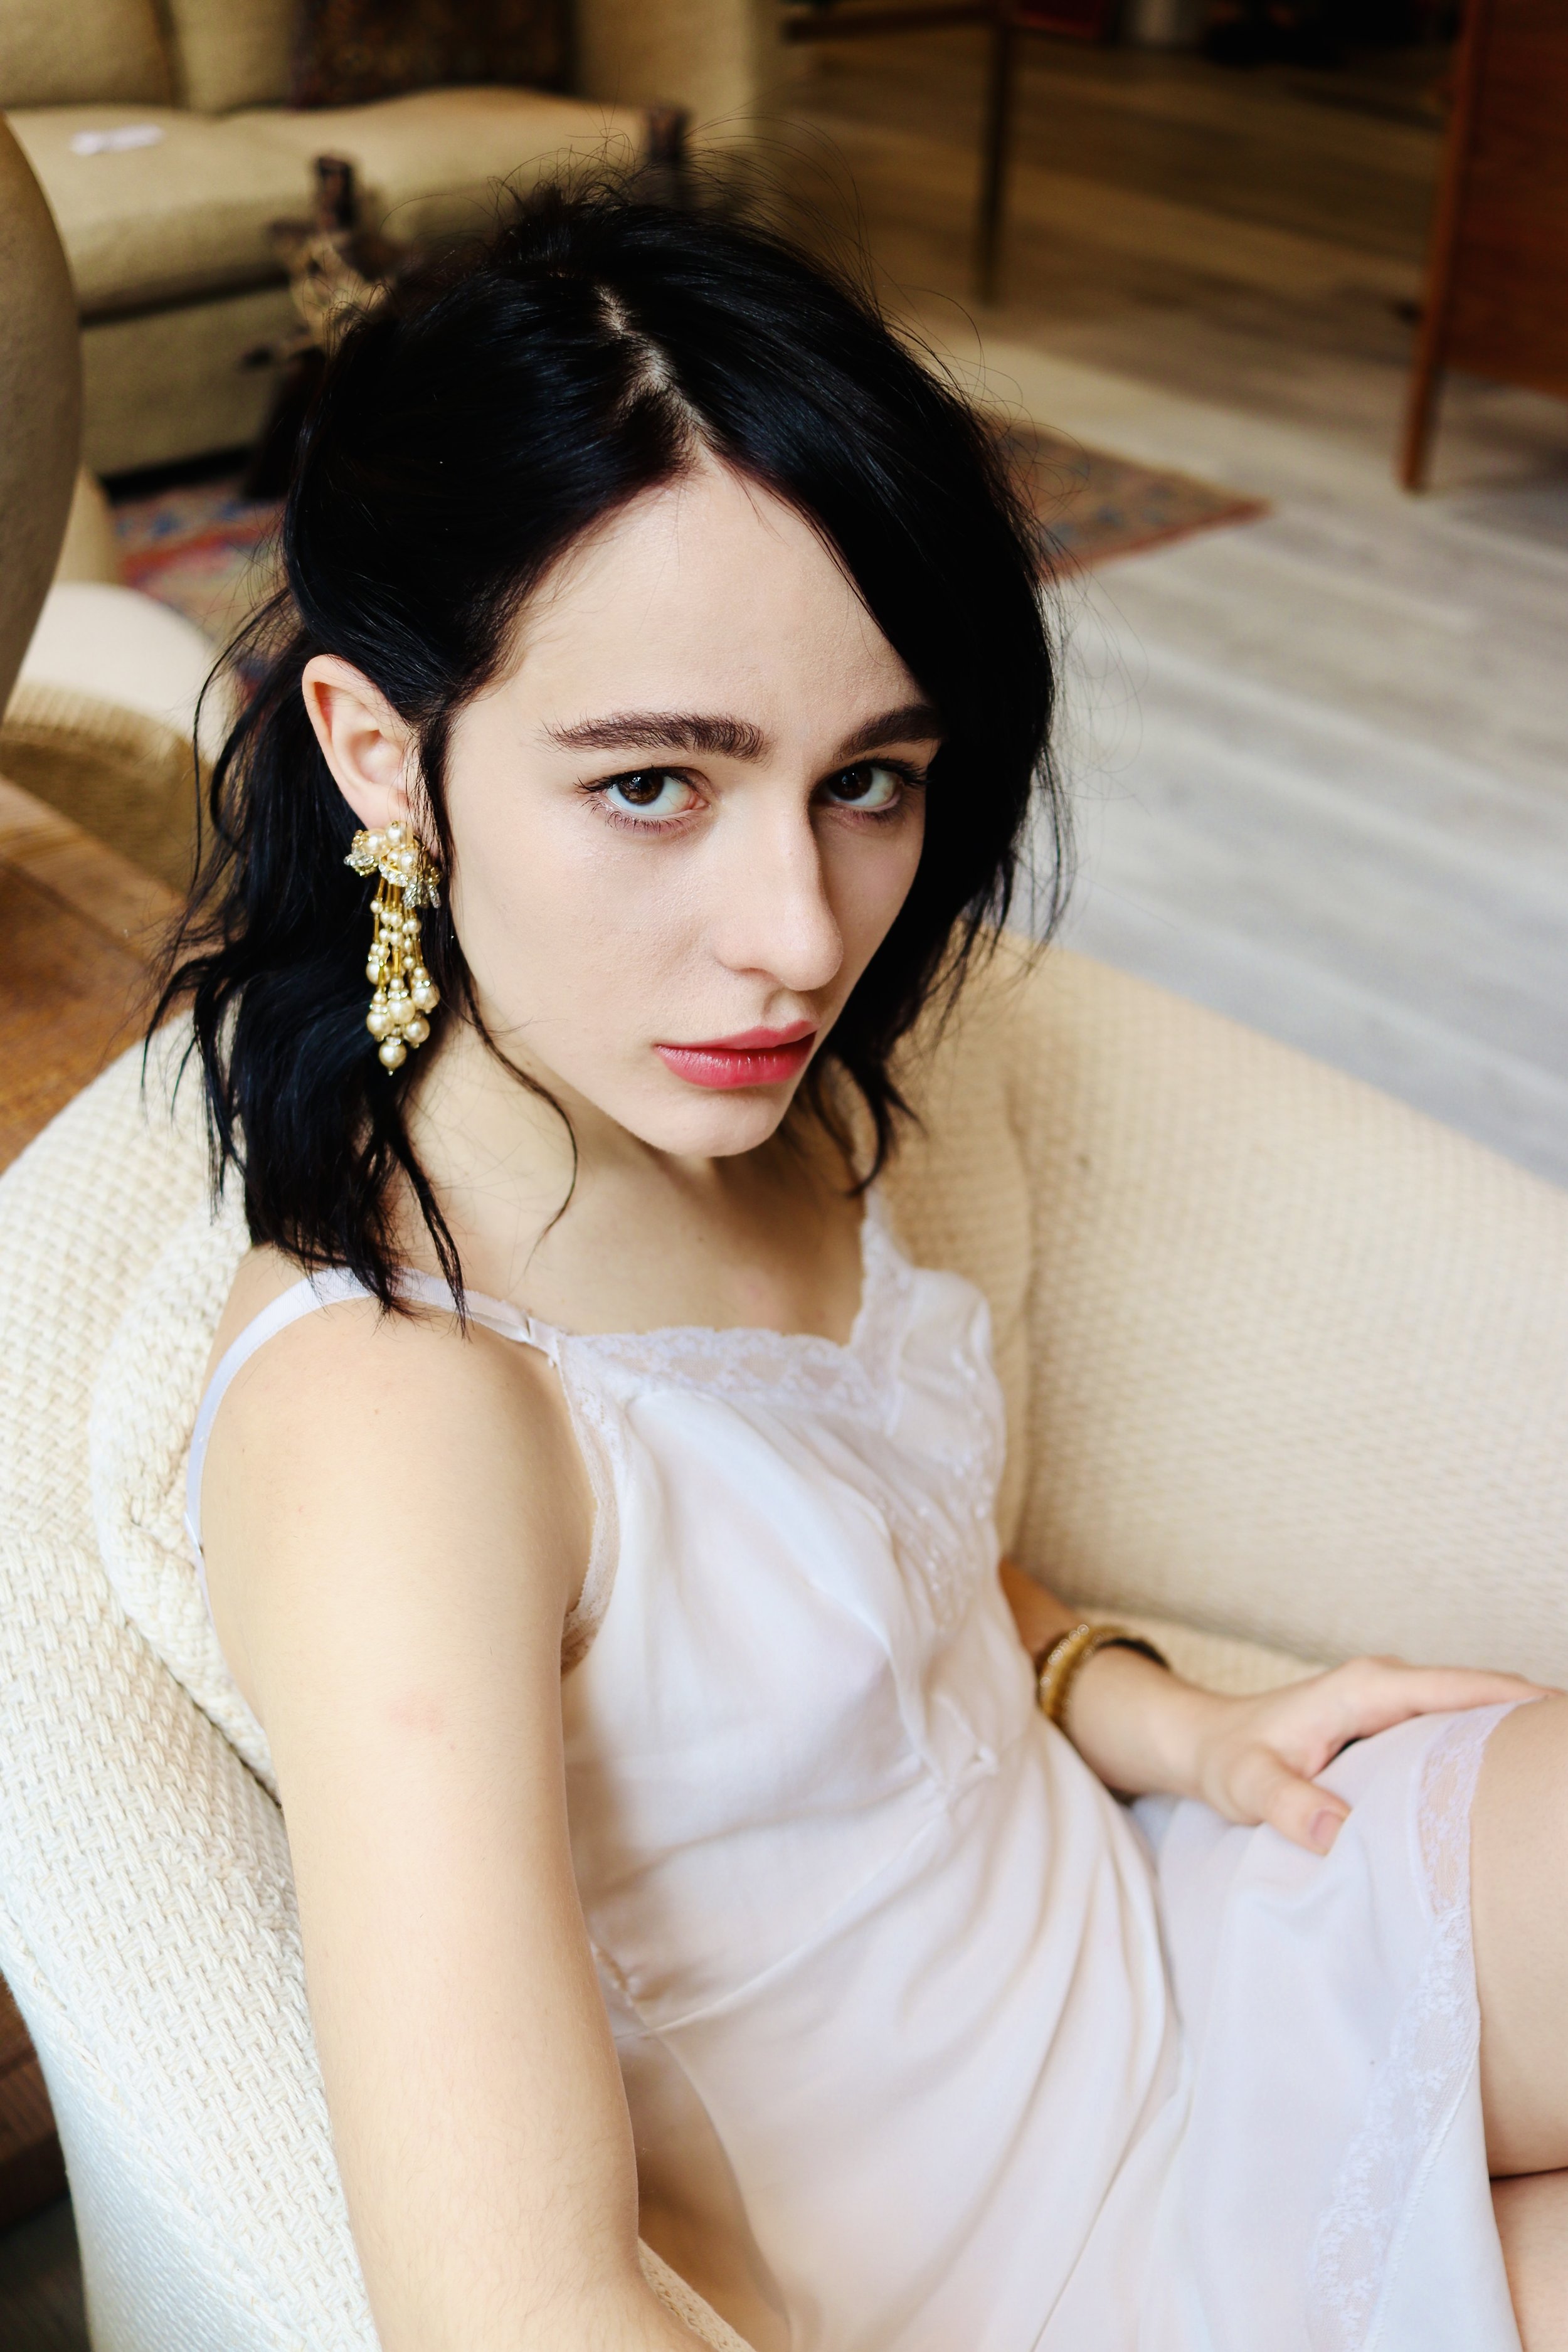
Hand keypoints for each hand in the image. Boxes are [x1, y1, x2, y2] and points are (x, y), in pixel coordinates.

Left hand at [1181, 1658, 1556, 1854]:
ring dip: (1511, 1741)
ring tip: (1550, 1786)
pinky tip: (1506, 1795)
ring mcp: (1394, 1708)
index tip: (1560, 1726)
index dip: (1517, 1701)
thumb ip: (1287, 1804)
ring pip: (1471, 1717)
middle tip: (1562, 1777)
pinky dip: (1484, 1756)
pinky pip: (1452, 1736)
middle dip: (1529, 1725)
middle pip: (1481, 1697)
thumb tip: (1337, 1833)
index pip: (1459, 1689)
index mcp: (1367, 1689)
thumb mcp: (1247, 1785)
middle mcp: (1389, 1688)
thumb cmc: (1228, 1760)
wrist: (1205, 1744)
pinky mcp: (1394, 1730)